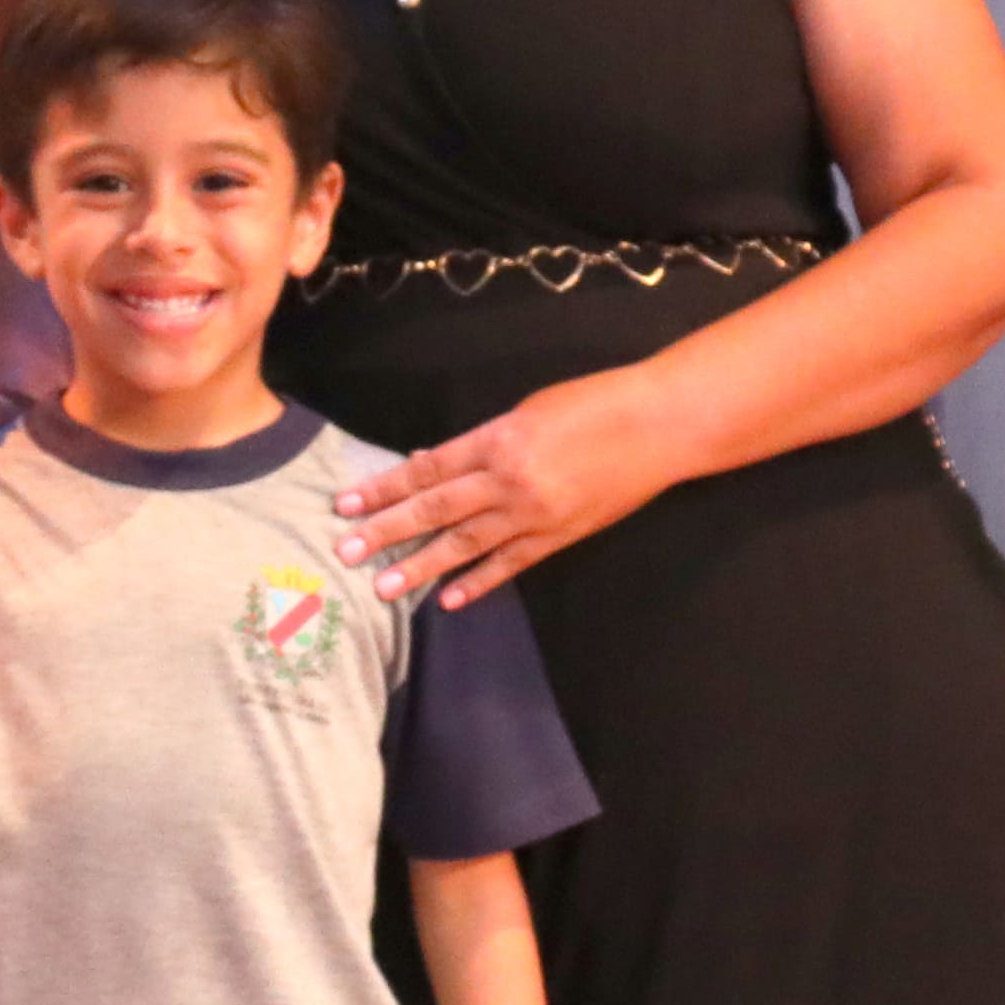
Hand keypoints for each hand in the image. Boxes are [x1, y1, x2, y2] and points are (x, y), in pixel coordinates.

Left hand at [337, 373, 674, 609]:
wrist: (659, 427)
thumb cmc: (596, 404)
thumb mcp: (528, 411)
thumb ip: (480, 442)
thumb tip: (432, 464)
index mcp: (497, 441)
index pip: (426, 470)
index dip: (384, 488)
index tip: (347, 504)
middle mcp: (508, 481)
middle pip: (435, 509)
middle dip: (387, 531)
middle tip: (345, 551)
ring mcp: (534, 515)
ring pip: (465, 545)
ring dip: (421, 567)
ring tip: (383, 587)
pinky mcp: (559, 537)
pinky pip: (510, 564)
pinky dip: (478, 583)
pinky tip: (448, 600)